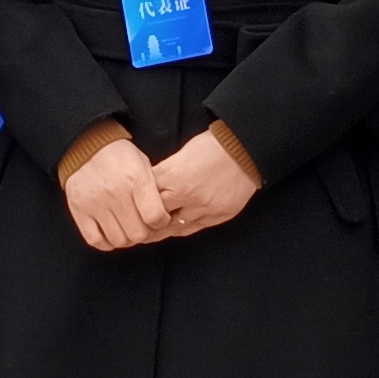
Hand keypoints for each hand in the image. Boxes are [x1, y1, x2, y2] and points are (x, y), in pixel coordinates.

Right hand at [63, 138, 174, 251]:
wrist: (84, 145)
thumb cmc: (119, 155)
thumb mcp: (142, 163)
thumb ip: (152, 189)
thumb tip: (162, 216)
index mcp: (136, 180)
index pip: (155, 217)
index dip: (161, 222)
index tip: (159, 218)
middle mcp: (115, 194)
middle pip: (138, 234)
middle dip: (145, 233)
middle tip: (143, 225)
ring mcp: (95, 204)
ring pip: (118, 240)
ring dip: (126, 238)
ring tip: (127, 228)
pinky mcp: (79, 210)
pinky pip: (95, 240)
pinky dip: (106, 242)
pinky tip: (111, 232)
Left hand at [146, 130, 261, 236]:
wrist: (245, 150)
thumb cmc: (211, 147)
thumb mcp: (181, 153)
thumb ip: (165, 171)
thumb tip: (150, 184)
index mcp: (172, 175)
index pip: (144, 196)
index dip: (137, 201)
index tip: (132, 205)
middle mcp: (185, 194)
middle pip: (155, 215)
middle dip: (146, 218)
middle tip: (137, 222)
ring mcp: (203, 207)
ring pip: (174, 227)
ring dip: (163, 228)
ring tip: (152, 230)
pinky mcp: (218, 215)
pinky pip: (193, 228)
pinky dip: (181, 228)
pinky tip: (174, 228)